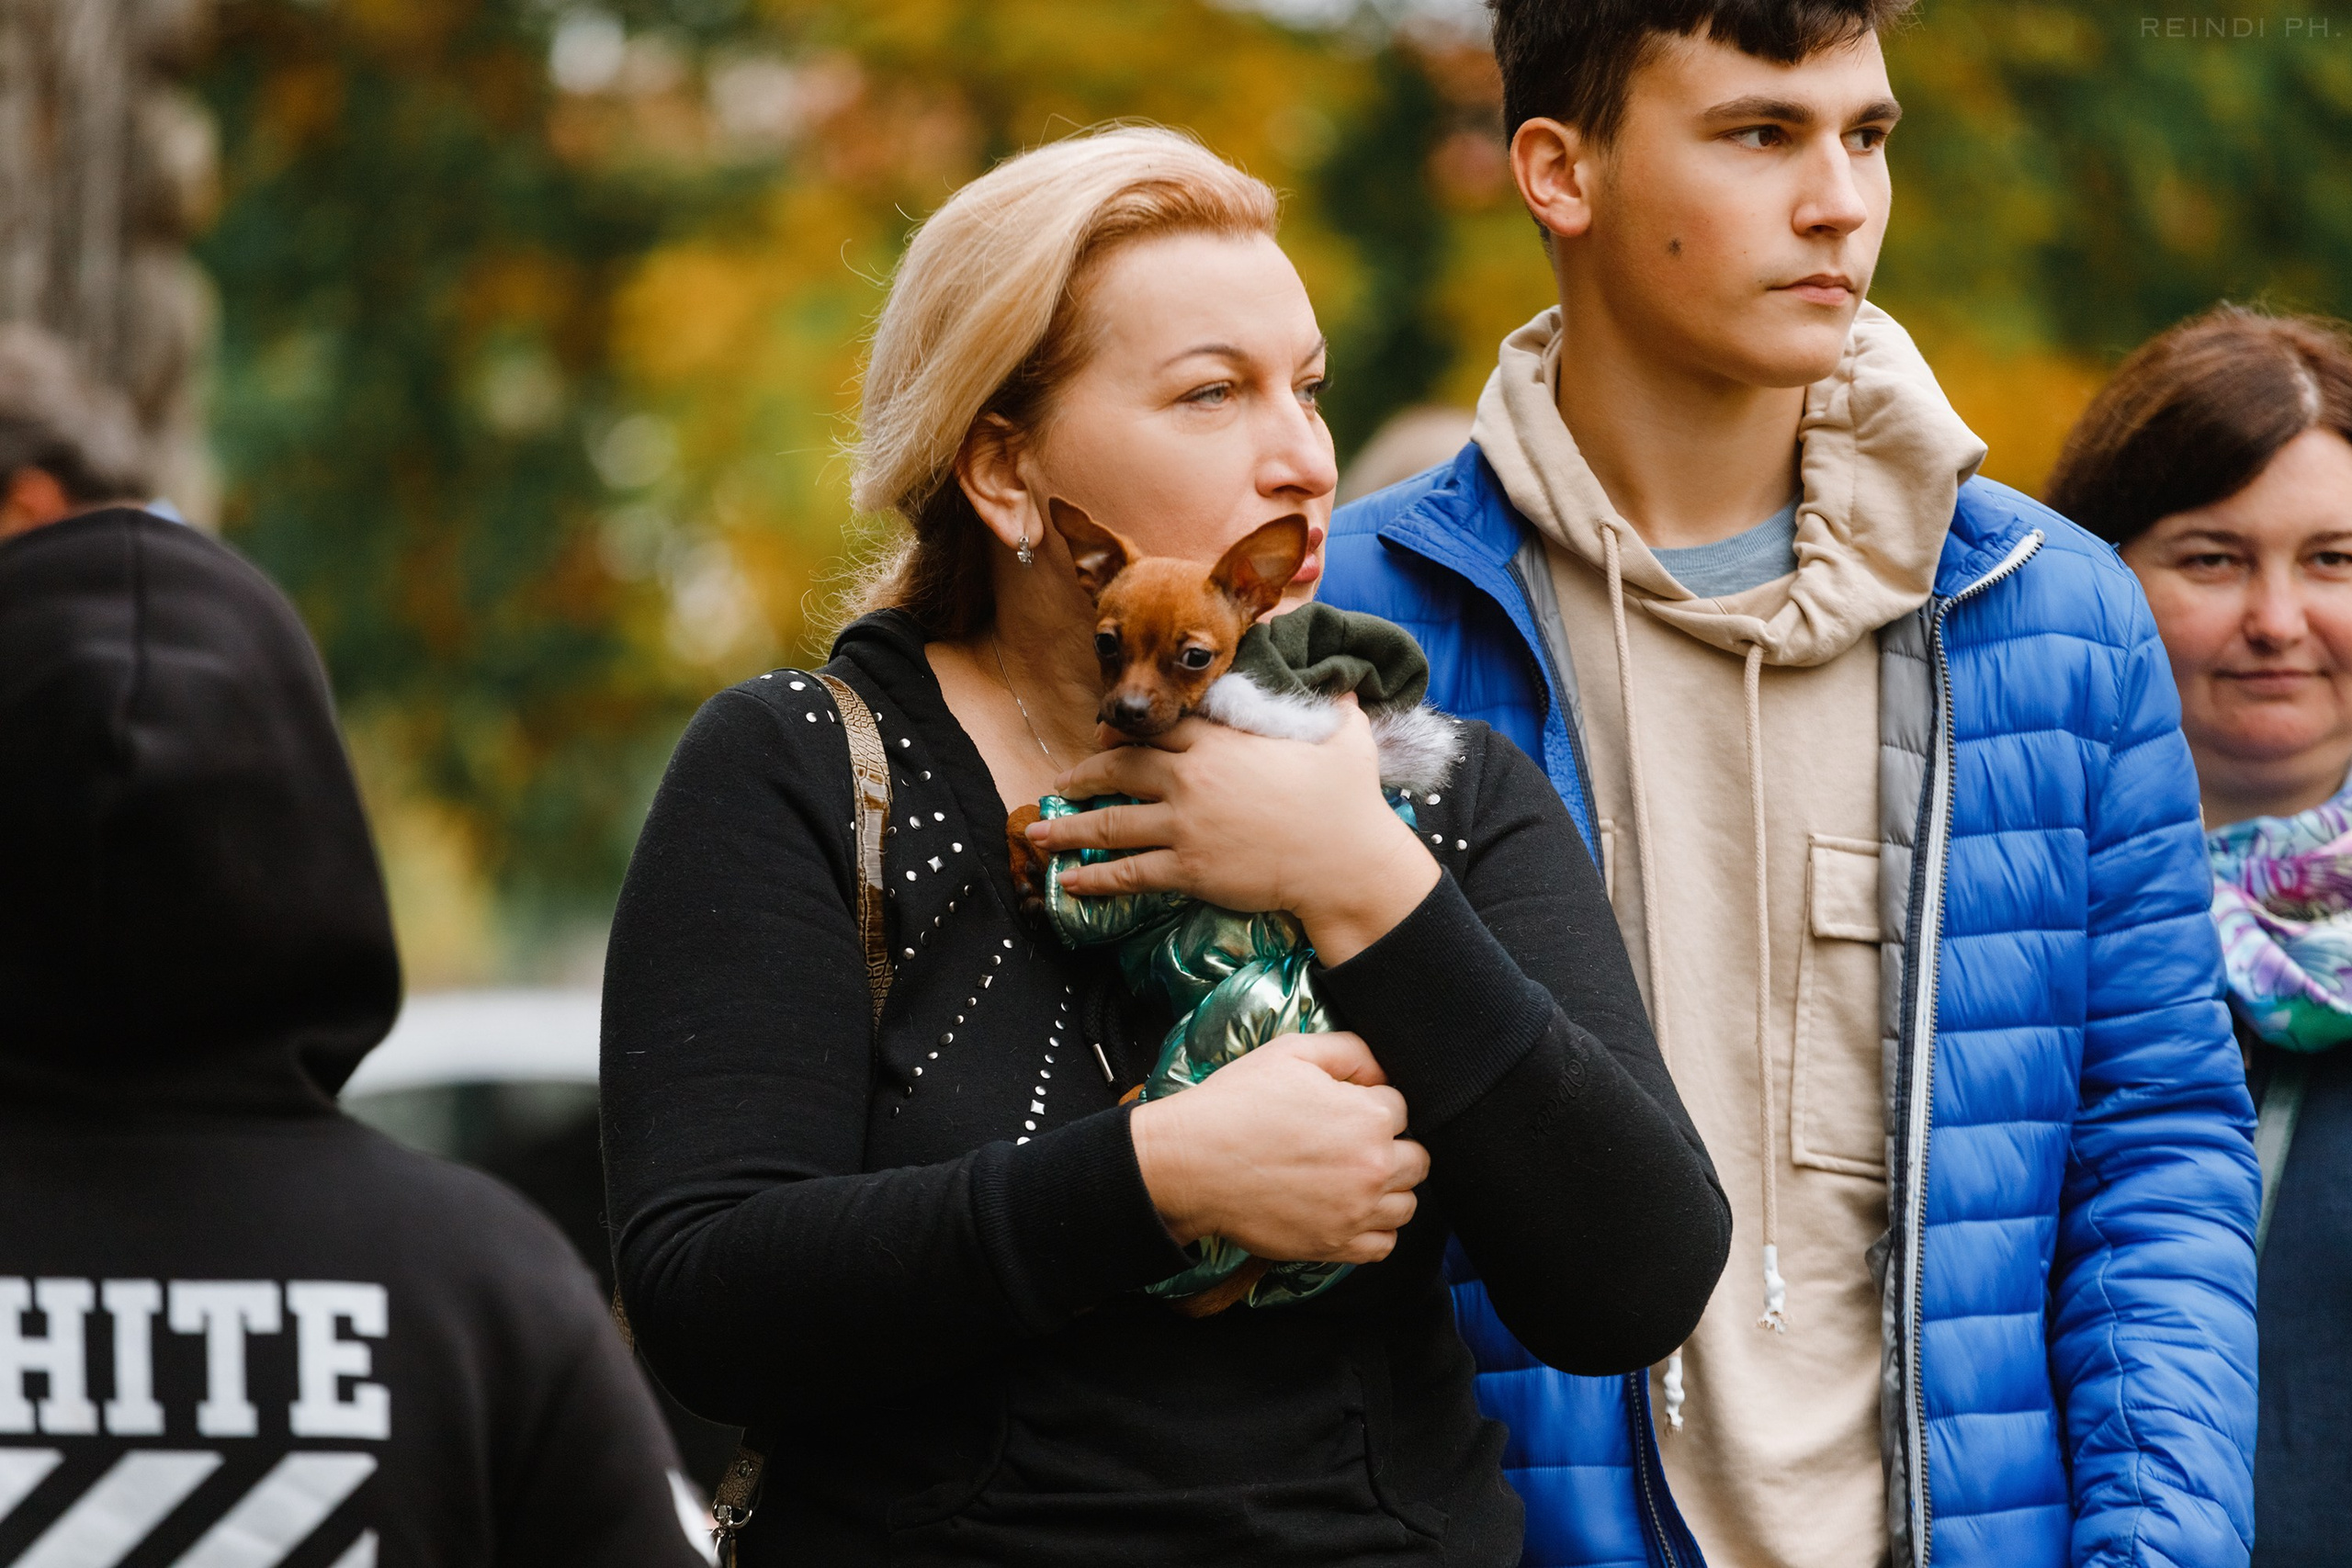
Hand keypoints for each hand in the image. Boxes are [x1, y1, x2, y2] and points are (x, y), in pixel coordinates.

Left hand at [1027, 698, 1439, 964]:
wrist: (1345, 860)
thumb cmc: (1348, 800)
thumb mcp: (1344, 738)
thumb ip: (1337, 706)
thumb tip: (1350, 684)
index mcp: (1218, 743)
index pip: (1157, 731)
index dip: (1124, 736)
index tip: (1102, 739)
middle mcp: (1190, 778)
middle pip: (1118, 770)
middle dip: (1083, 776)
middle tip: (1063, 783)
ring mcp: (1184, 825)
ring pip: (1111, 824)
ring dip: (1069, 830)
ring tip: (1039, 834)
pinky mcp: (1187, 869)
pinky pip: (1129, 874)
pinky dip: (1095, 880)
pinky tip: (1070, 883)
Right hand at [1128, 1032, 1429, 1262]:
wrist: (1191, 1163)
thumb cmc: (1236, 1105)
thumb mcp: (1291, 1053)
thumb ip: (1349, 1050)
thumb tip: (1381, 1070)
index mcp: (1369, 1117)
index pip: (1401, 1107)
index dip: (1371, 1103)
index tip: (1342, 1110)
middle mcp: (1373, 1167)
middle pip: (1417, 1158)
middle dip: (1391, 1146)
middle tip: (1351, 1143)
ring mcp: (1357, 1212)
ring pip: (1407, 1204)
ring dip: (1388, 1189)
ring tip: (1351, 1177)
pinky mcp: (1336, 1245)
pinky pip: (1384, 1245)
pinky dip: (1374, 1230)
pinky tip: (1348, 1210)